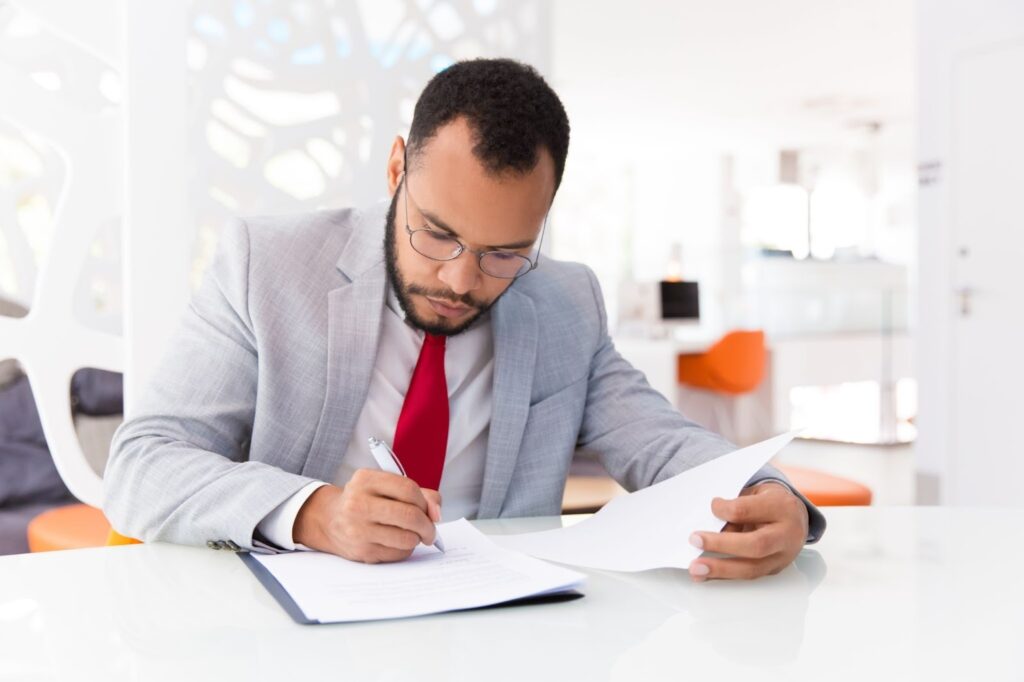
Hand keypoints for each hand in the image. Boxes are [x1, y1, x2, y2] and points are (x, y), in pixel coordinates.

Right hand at [293, 469, 441, 562]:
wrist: (330, 520)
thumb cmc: (366, 501)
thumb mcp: (385, 486)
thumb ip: (418, 494)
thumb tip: (436, 513)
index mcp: (365, 480)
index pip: (408, 489)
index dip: (425, 502)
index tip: (430, 511)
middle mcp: (358, 503)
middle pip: (409, 515)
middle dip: (428, 526)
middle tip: (430, 530)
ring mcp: (358, 529)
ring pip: (407, 538)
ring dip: (417, 539)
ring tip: (411, 534)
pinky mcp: (361, 551)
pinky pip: (397, 554)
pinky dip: (404, 549)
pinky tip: (395, 542)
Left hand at [687, 481, 808, 581]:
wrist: (795, 515)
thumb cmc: (769, 501)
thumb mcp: (754, 493)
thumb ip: (735, 507)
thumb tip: (709, 527)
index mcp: (781, 507)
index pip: (749, 510)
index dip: (725, 510)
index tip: (712, 506)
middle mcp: (787, 534)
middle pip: (756, 544)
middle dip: (721, 545)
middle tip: (695, 540)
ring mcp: (783, 556)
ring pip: (752, 568)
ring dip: (720, 569)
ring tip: (696, 568)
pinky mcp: (774, 569)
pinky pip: (748, 575)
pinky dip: (724, 576)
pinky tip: (706, 575)